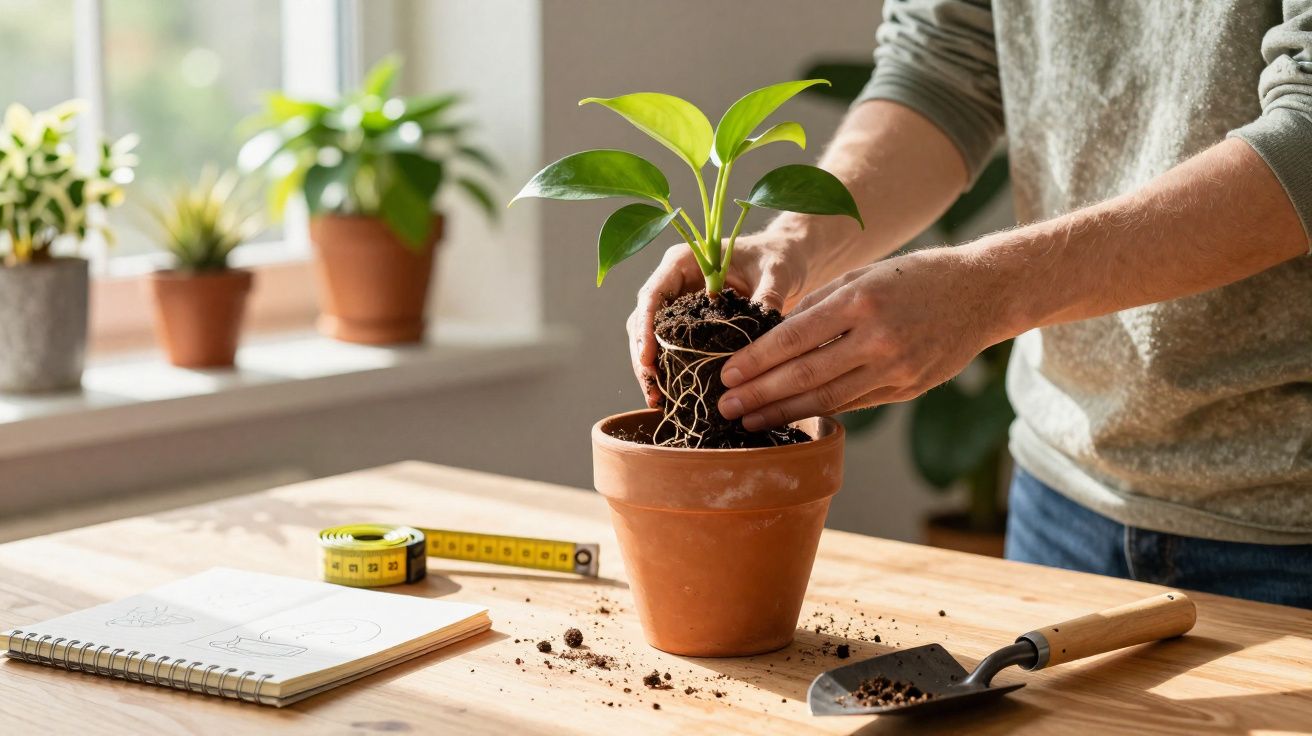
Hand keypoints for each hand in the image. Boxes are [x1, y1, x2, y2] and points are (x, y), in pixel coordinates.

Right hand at [627, 233, 809, 407]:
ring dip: (650, 368)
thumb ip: (768, 297)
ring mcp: (678, 301)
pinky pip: (669, 345)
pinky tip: (670, 394)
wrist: (783, 258)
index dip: (645, 328)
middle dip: (643, 356)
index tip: (647, 358)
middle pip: (644, 319)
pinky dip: (667, 368)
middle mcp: (673, 280)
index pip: (653, 295)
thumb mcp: (775, 274)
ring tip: (657, 400)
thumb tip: (765, 330)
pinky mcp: (688, 321)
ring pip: (650, 336)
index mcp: (684, 262)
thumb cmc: (776, 258)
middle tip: (652, 390)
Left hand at [716, 246, 1011, 429]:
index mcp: (861, 302)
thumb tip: (771, 338)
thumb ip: (818, 306)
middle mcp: (878, 338)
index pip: (794, 338)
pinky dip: (820, 412)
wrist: (981, 293)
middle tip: (724, 407)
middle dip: (760, 394)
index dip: (756, 361)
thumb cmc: (913, 277)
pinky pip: (854, 403)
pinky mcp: (908, 388)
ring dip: (783, 413)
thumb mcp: (863, 275)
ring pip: (828, 398)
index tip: (727, 375)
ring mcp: (896, 368)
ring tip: (749, 422)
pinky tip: (792, 417)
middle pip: (805, 375)